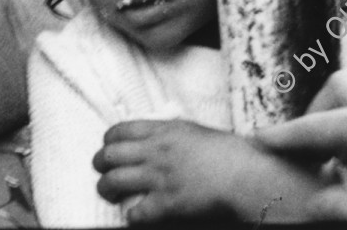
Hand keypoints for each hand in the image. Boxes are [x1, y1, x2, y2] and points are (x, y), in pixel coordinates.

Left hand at [95, 118, 318, 221]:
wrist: (247, 174)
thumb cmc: (229, 152)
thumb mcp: (195, 131)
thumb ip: (172, 132)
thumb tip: (160, 134)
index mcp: (163, 131)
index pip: (119, 130)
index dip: (108, 141)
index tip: (108, 147)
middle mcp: (155, 152)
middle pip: (109, 155)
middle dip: (100, 164)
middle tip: (101, 172)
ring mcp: (159, 178)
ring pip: (113, 182)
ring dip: (106, 189)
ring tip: (108, 193)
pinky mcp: (167, 203)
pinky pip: (135, 212)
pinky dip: (130, 216)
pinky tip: (132, 216)